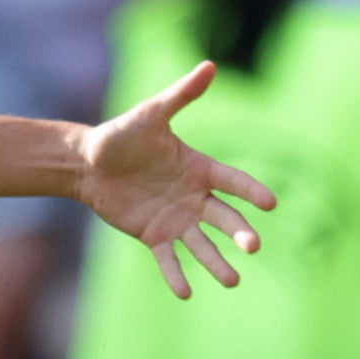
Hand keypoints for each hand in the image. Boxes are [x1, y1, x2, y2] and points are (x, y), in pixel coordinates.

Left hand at [76, 63, 276, 299]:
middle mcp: (194, 196)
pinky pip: (169, 258)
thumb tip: (209, 66)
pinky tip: (186, 293)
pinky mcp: (154, 235)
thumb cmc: (121, 135)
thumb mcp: (151, 115)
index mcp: (200, 167)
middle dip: (239, 232)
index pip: (232, 181)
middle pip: (224, 217)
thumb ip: (181, 96)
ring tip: (232, 281)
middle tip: (254, 246)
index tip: (271, 203)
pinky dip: (176, 275)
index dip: (251, 191)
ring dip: (217, 262)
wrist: (88, 163)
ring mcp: (176, 218)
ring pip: (202, 243)